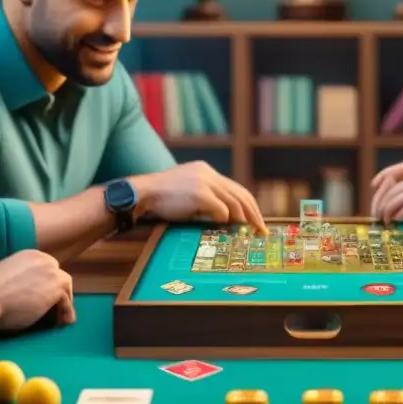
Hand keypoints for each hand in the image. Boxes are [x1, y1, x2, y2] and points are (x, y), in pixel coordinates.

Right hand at [0, 250, 75, 330]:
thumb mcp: (8, 277)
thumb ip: (24, 278)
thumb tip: (33, 291)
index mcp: (30, 255)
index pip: (47, 270)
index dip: (47, 286)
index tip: (46, 299)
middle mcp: (44, 259)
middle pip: (59, 277)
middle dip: (58, 293)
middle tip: (55, 311)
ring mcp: (52, 272)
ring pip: (64, 288)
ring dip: (62, 303)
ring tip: (58, 319)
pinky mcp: (56, 286)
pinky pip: (66, 301)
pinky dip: (65, 312)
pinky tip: (60, 322)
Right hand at [134, 161, 265, 231]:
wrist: (142, 194)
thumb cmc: (162, 199)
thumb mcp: (187, 193)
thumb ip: (206, 199)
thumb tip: (226, 217)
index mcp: (206, 171)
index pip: (236, 188)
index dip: (248, 205)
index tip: (256, 220)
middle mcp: (208, 173)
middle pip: (240, 194)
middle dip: (253, 214)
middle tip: (261, 230)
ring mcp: (204, 182)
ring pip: (234, 202)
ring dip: (241, 219)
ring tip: (246, 232)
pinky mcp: (199, 193)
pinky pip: (220, 209)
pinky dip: (225, 219)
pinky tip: (223, 225)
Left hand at [370, 160, 402, 222]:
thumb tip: (392, 196)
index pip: (395, 170)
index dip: (382, 176)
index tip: (373, 185)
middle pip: (392, 187)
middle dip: (381, 201)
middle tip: (376, 213)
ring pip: (396, 198)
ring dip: (387, 211)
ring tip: (385, 220)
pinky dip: (398, 215)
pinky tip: (396, 220)